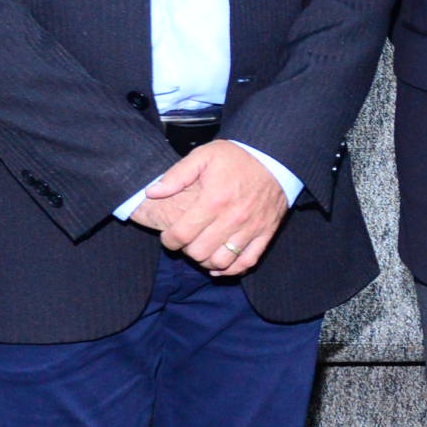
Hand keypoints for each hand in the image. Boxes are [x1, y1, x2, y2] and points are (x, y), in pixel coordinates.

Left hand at [131, 141, 286, 277]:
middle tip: (185, 242)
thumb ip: (176, 175)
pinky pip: (247, 262)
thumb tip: (151, 193)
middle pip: (199, 252)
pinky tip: (219, 266)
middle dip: (185, 250)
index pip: (182, 234)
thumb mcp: (204, 156)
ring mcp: (251, 228)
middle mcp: (232, 218)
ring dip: (206, 261)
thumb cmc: (237, 157)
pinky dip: (231, 270)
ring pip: (221, 261)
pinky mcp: (265, 233)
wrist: (275, 157)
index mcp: (214, 200)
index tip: (168, 237)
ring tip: (201, 251)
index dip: (169, 240)